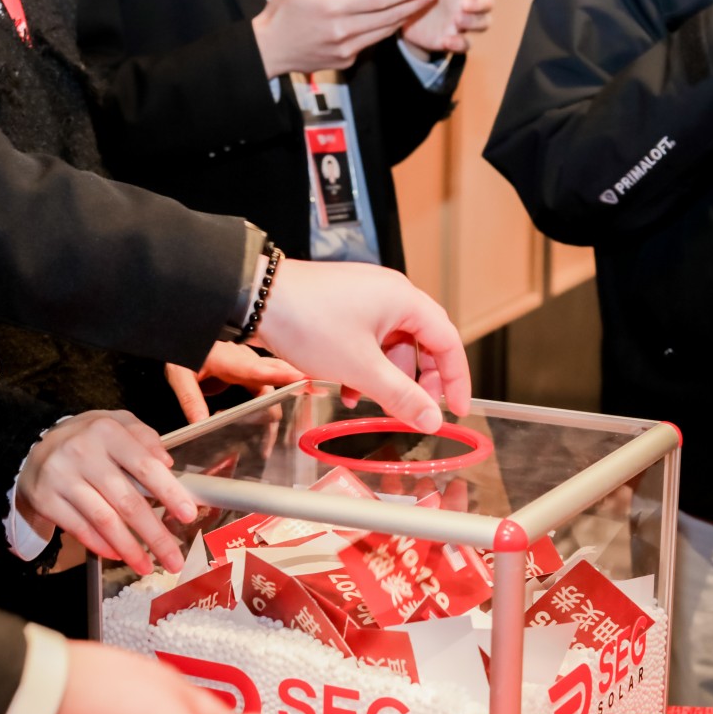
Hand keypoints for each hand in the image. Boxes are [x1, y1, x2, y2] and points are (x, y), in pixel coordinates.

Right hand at [15, 411, 195, 574]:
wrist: (33, 447)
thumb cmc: (86, 440)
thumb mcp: (115, 424)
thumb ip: (144, 438)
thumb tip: (167, 462)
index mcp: (107, 431)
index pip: (145, 466)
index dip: (169, 492)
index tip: (188, 515)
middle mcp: (83, 452)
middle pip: (127, 501)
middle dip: (155, 535)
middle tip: (175, 558)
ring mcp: (62, 477)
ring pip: (104, 521)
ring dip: (130, 549)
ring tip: (148, 566)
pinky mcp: (46, 499)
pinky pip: (81, 529)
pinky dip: (102, 546)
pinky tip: (119, 555)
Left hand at [165, 342, 304, 423]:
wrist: (183, 335)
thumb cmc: (182, 350)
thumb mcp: (179, 375)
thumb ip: (191, 399)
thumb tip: (201, 424)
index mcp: (230, 359)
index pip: (260, 370)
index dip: (283, 376)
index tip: (305, 380)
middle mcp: (245, 360)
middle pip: (277, 376)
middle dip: (296, 388)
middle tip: (313, 402)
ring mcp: (249, 365)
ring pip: (274, 386)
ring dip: (279, 406)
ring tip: (275, 438)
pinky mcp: (249, 372)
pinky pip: (267, 387)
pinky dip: (274, 402)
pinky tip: (271, 423)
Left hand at [251, 257, 470, 433]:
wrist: (256, 298)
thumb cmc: (308, 321)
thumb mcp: (360, 368)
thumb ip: (400, 396)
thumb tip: (431, 419)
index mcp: (404, 300)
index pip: (447, 341)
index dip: (456, 379)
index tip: (457, 409)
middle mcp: (390, 295)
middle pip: (421, 344)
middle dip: (416, 382)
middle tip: (413, 410)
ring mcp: (365, 299)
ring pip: (390, 347)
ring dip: (383, 379)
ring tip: (364, 404)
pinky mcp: (343, 307)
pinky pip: (367, 341)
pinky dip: (363, 367)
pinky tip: (344, 389)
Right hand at [252, 0, 438, 77]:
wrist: (269, 49)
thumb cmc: (283, 11)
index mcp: (334, 10)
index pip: (380, 1)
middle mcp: (343, 33)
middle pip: (389, 18)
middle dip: (414, 4)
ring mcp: (346, 51)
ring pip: (384, 33)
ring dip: (405, 17)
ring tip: (419, 2)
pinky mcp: (345, 62)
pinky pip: (371, 43)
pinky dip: (385, 29)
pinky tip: (394, 17)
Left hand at [400, 0, 492, 56]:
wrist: (408, 21)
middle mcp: (468, 2)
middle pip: (488, 2)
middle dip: (480, 3)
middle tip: (463, 4)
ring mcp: (464, 22)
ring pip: (484, 22)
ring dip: (473, 21)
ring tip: (457, 19)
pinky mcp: (456, 40)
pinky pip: (466, 44)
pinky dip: (459, 43)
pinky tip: (446, 41)